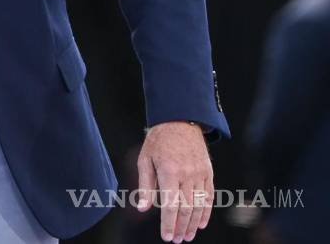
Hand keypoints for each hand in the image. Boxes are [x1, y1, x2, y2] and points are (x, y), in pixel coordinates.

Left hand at [136, 121, 212, 241]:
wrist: (180, 121)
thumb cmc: (158, 141)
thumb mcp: (144, 159)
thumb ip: (145, 186)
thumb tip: (142, 208)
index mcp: (168, 171)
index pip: (170, 204)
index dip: (169, 223)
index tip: (167, 237)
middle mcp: (186, 174)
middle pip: (186, 208)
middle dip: (181, 227)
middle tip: (177, 239)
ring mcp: (200, 174)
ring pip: (199, 205)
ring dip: (194, 223)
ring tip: (187, 235)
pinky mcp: (208, 172)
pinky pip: (209, 197)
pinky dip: (206, 212)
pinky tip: (201, 223)